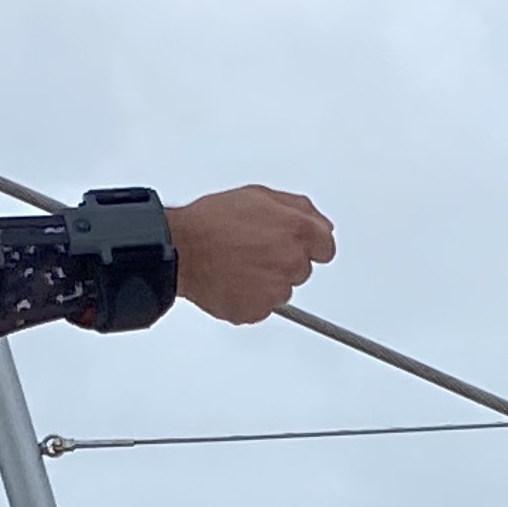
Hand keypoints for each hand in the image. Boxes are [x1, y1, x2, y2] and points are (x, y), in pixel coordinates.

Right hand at [167, 184, 333, 323]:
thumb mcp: (259, 196)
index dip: (309, 245)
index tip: (296, 246)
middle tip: (254, 251)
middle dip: (284, 262)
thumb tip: (321, 224)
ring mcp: (276, 289)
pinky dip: (250, 299)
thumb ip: (299, 209)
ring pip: (282, 290)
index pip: (326, 248)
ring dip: (267, 281)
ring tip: (238, 264)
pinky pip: (262, 307)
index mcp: (298, 230)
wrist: (181, 248)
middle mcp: (292, 261)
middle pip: (302, 270)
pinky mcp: (257, 311)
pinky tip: (232, 281)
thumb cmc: (213, 220)